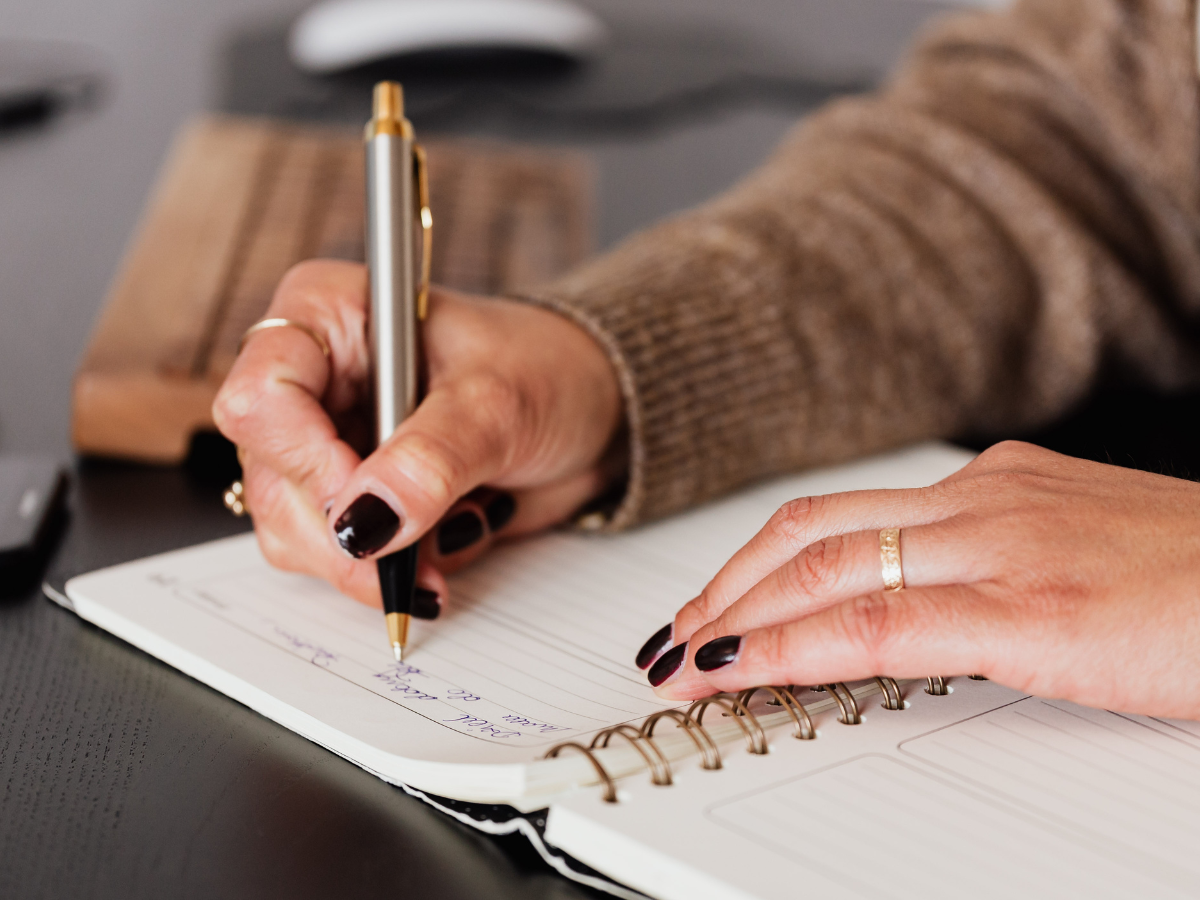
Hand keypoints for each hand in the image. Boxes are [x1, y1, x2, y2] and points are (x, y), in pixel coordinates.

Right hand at [213, 260, 623, 610]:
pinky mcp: (355, 497)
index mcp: (329, 316)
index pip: (262, 394)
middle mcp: (314, 379)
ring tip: (450, 538)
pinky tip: (448, 540)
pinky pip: (338, 558)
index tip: (368, 506)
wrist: (593, 411)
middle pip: (272, 478)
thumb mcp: (497, 404)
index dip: (305, 461)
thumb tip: (366, 522)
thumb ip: (431, 460)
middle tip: (410, 559)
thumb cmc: (548, 370)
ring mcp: (328, 443)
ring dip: (370, 562)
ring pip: (294, 530)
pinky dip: (393, 570)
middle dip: (343, 535)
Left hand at [637, 441, 1199, 720]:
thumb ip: (993, 572)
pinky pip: (876, 622)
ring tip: (683, 659)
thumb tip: (919, 610)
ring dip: (735, 614)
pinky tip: (740, 670)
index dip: (756, 564)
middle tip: (672, 635)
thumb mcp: (1077, 558)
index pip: (838, 519)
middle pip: (808, 532)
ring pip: (824, 568)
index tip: (711, 607)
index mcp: (992, 488)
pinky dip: (791, 645)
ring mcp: (1000, 546)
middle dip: (724, 586)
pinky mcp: (1028, 608)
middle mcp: (982, 501)